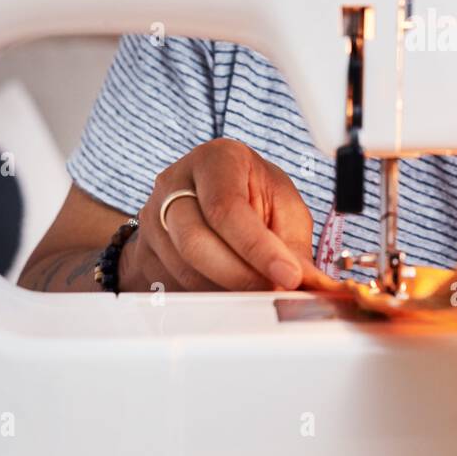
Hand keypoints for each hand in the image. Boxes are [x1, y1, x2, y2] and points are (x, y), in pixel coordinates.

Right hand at [121, 138, 315, 291]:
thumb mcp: (282, 207)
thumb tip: (311, 285)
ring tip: (259, 291)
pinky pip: (174, 284)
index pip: (227, 208)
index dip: (258, 249)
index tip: (288, 276)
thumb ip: (293, 246)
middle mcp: (175, 182)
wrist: (207, 198)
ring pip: (184, 270)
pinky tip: (233, 291)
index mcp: (216, 159)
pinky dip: (210, 296)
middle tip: (274, 291)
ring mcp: (153, 216)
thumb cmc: (253, 195)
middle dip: (241, 276)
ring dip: (227, 290)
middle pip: (196, 242)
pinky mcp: (145, 249)